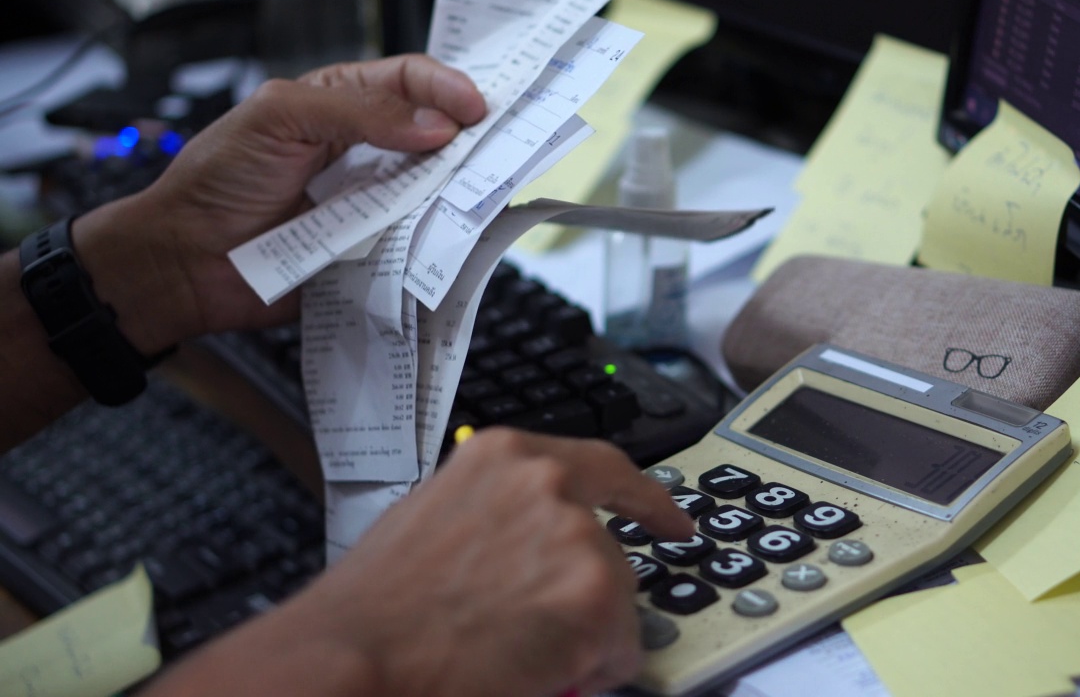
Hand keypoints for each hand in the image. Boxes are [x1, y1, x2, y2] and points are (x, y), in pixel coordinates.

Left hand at [73, 54, 485, 353]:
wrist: (186, 264)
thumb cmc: (216, 181)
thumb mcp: (279, 118)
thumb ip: (356, 113)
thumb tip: (433, 125)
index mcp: (341, 104)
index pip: (409, 81)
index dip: (447, 88)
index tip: (477, 108)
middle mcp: (365, 152)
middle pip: (435, 137)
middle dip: (470, 138)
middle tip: (501, 144)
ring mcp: (372, 204)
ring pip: (434, 191)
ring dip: (458, 190)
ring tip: (484, 190)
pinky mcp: (372, 252)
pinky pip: (416, 244)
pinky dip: (437, 240)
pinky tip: (453, 235)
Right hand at [293, 429, 693, 696]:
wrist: (355, 657)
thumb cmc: (376, 608)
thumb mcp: (434, 521)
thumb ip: (496, 517)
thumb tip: (530, 555)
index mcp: (502, 457)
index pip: (602, 466)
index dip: (644, 499)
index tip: (673, 520)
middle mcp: (547, 482)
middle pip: (607, 551)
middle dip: (583, 599)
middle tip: (535, 634)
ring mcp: (576, 534)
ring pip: (614, 603)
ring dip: (578, 637)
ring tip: (509, 655)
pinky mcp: (595, 591)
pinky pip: (619, 649)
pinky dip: (588, 671)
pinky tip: (529, 673)